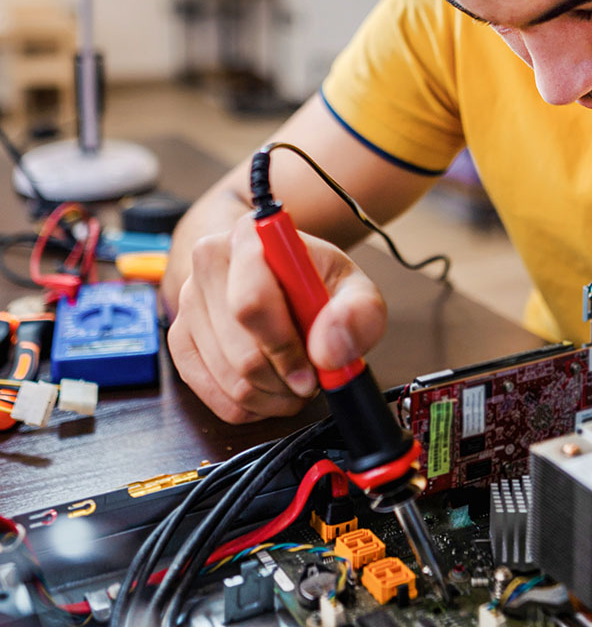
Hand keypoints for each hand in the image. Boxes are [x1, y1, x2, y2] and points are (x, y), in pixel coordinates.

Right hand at [166, 214, 386, 422]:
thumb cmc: (317, 281)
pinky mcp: (179, 338)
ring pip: (227, 379)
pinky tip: (270, 390)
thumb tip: (328, 351)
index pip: (252, 303)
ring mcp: (188, 301)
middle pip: (240, 351)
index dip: (285, 347)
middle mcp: (209, 262)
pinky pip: (209, 394)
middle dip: (284, 379)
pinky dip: (247, 406)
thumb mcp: (355, 287)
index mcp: (251, 237)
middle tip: (311, 380)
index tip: (313, 369)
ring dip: (270, 396)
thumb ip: (359, 313)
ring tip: (295, 381)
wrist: (283, 275)